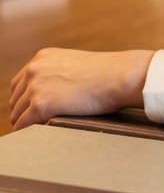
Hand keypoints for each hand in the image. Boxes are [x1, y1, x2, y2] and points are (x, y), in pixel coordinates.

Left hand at [9, 48, 153, 129]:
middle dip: (22, 111)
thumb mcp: (76, 64)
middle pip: (15, 98)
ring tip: (35, 131)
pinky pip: (22, 124)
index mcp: (43, 57)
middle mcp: (34, 69)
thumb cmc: (107, 72)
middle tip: (32, 123)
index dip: (24, 98)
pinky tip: (34, 135)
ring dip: (24, 122)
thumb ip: (60, 73)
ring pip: (17, 113)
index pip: (20, 82)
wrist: (118, 76)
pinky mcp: (40, 104)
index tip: (29, 109)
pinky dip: (25, 131)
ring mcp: (35, 86)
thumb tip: (56, 91)